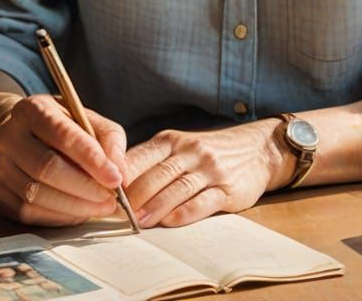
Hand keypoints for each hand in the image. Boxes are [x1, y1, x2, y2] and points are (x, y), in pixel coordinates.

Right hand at [0, 94, 127, 225]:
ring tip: (101, 207)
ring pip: (36, 195)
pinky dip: (59, 217)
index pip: (62, 135)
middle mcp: (10, 138)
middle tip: (112, 198)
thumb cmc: (61, 126)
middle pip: (47, 168)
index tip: (115, 177)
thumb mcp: (87, 118)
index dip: (91, 159)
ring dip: (75, 206)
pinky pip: (29, 213)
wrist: (21, 134)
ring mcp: (0, 168)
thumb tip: (121, 172)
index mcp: (32, 110)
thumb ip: (109, 138)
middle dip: (85, 187)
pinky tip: (79, 212)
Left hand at [124, 118, 284, 226]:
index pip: (140, 156)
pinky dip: (184, 213)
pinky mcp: (227, 189)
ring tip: (137, 222)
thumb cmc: (209, 152)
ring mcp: (209, 169)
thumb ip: (154, 161)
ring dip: (154, 207)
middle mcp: (190, 150)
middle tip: (117, 213)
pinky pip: (202, 201)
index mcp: (172, 139)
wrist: (257, 149)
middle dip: (134, 196)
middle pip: (156, 174)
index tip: (104, 192)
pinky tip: (170, 222)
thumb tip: (117, 183)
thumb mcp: (180, 146)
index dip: (121, 175)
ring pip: (176, 188)